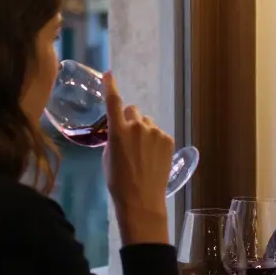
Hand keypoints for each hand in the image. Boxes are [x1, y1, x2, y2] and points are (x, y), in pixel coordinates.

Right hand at [102, 72, 174, 244]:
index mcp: (118, 130)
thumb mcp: (108, 157)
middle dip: (130, 119)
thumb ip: (113, 138)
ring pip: (147, 123)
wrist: (142, 199)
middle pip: (133, 110)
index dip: (111, 86)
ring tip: (142, 154)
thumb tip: (119, 130)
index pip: (113, 101)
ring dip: (144, 131)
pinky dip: (155, 141)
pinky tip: (153, 158)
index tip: (109, 74)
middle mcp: (137, 126)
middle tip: (129, 139)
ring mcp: (155, 132)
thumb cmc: (118, 181)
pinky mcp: (168, 139)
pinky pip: (158, 133)